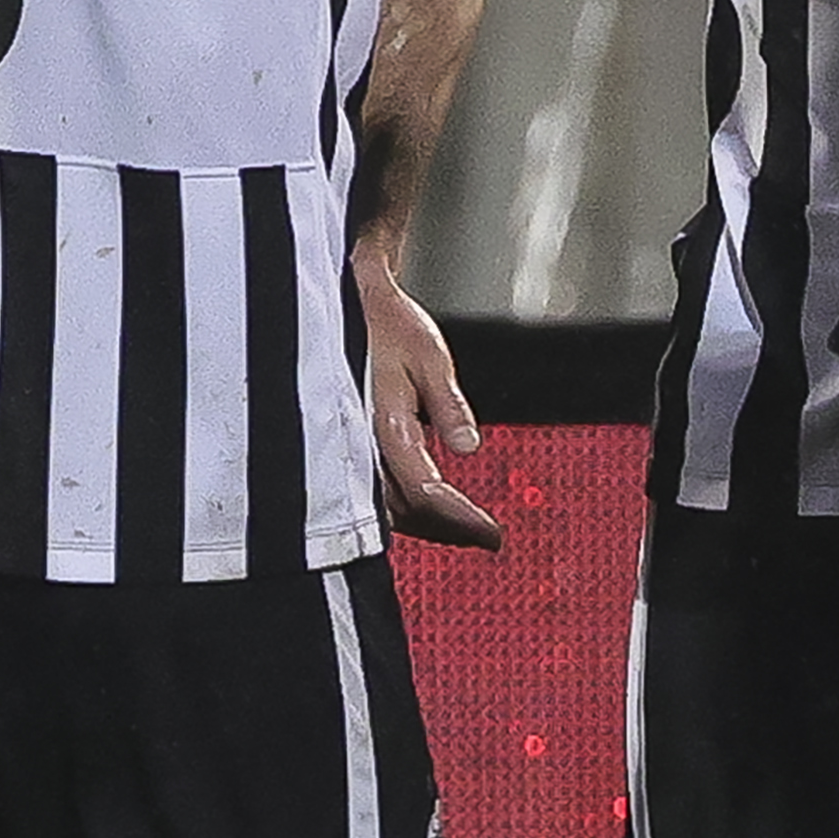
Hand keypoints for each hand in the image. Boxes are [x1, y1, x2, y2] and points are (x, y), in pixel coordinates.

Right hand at [352, 250, 502, 549]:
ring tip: (464, 527)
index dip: (459, 519)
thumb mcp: (428, 354)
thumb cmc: (386, 322)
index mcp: (383, 422)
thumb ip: (447, 404)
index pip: (424, 491)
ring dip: (427, 523)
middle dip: (448, 529)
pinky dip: (406, 505)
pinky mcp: (347, 442)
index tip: (491, 534)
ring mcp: (350, 446)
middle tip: (486, 537)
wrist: (346, 301)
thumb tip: (469, 447)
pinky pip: (374, 490)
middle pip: (405, 510)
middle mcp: (360, 443)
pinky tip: (427, 505)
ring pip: (386, 507)